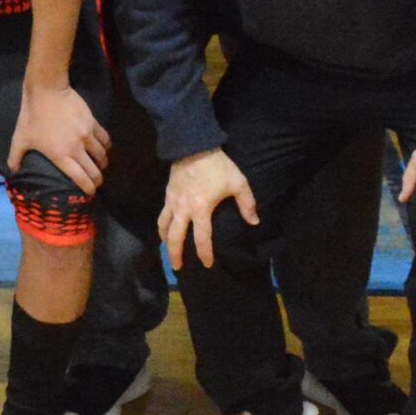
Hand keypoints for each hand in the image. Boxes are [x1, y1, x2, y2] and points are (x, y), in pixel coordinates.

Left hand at [9, 84, 107, 194]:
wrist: (47, 91)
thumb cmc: (32, 116)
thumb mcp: (20, 138)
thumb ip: (15, 157)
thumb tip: (13, 172)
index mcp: (61, 155)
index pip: (80, 178)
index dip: (88, 188)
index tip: (90, 193)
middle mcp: (77, 148)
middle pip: (94, 170)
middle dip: (97, 180)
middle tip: (96, 183)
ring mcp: (87, 135)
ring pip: (102, 156)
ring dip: (103, 164)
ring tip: (101, 167)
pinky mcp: (93, 122)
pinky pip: (105, 139)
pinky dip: (106, 147)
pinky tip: (104, 149)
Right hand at [157, 148, 254, 270]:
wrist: (193, 146)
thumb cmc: (218, 166)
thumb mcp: (238, 183)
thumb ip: (247, 204)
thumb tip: (254, 222)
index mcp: (201, 209)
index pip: (202, 237)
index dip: (204, 253)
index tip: (208, 264)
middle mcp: (184, 209)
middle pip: (175, 237)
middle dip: (175, 254)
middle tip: (177, 268)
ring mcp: (173, 202)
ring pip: (164, 226)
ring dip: (165, 241)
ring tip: (167, 251)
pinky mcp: (167, 194)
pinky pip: (162, 215)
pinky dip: (162, 226)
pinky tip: (165, 230)